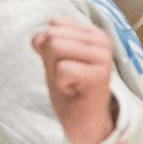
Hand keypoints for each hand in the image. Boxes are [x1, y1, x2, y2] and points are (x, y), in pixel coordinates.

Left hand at [32, 20, 118, 143]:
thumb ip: (45, 42)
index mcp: (93, 33)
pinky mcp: (100, 75)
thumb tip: (38, 37)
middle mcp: (102, 41)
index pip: (54, 24)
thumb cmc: (69, 86)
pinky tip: (74, 90)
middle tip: (67, 75)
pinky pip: (62, 68)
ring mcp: (104, 57)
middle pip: (53, 35)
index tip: (64, 63)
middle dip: (51, 58)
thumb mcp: (52, 59)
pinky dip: (61, 82)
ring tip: (70, 81)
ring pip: (56, 47)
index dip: (49, 46)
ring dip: (55, 69)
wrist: (82, 119)